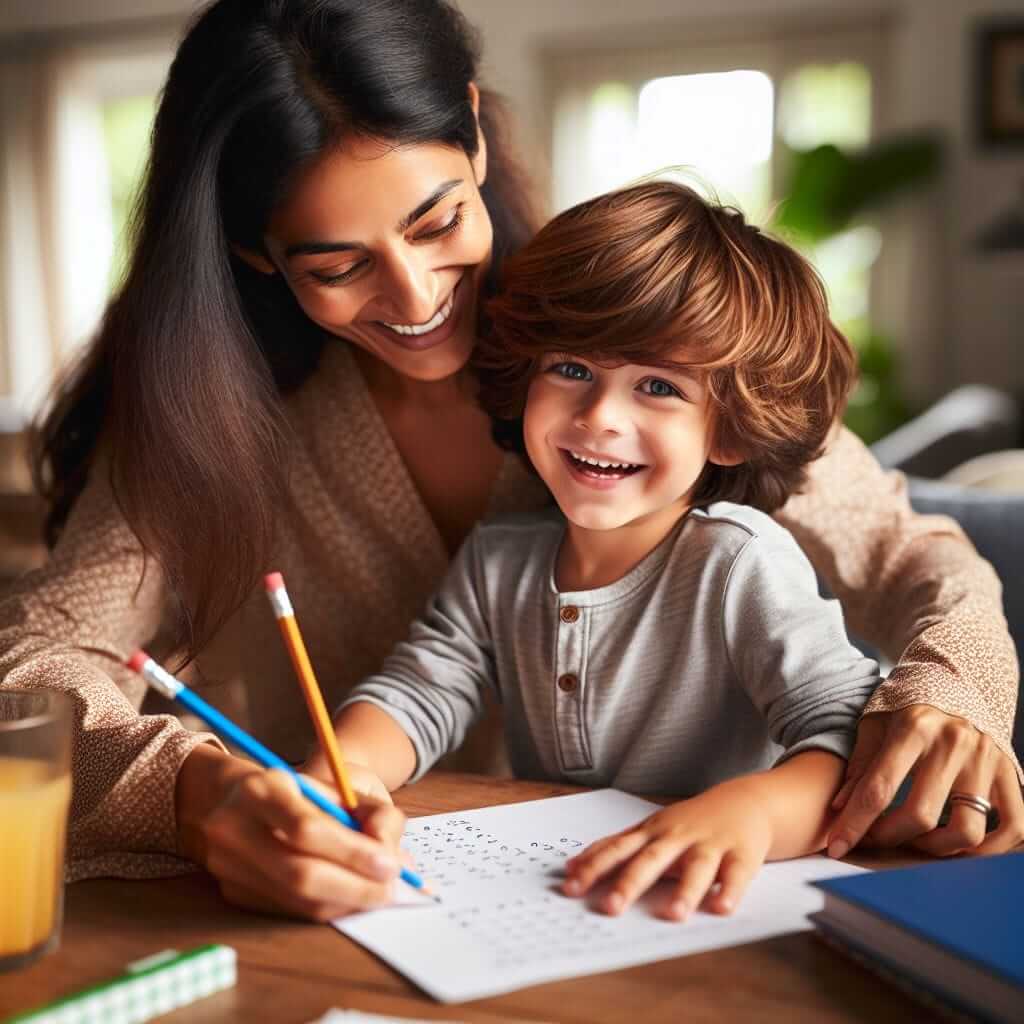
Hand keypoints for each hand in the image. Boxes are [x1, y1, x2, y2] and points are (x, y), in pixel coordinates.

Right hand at [177, 746, 406, 920]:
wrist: (232, 801)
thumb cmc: (297, 791)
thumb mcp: (336, 786)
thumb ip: (374, 816)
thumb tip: (397, 863)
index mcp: (261, 790)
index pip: (307, 828)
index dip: (353, 852)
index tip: (390, 866)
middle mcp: (233, 828)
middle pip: (299, 873)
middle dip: (355, 887)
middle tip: (390, 891)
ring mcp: (227, 865)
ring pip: (297, 899)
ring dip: (346, 902)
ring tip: (377, 895)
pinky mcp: (233, 892)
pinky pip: (289, 910)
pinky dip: (327, 907)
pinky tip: (350, 899)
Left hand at [562, 782, 771, 920]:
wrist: (744, 801)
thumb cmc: (689, 822)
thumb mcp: (650, 829)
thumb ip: (615, 848)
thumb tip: (571, 867)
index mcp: (651, 833)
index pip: (617, 850)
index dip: (593, 868)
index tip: (569, 887)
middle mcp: (677, 837)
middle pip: (650, 859)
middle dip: (630, 883)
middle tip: (610, 908)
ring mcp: (709, 844)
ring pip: (696, 867)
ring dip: (685, 890)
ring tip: (674, 915)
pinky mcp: (741, 854)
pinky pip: (736, 874)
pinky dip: (730, 891)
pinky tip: (721, 908)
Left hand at [827, 706, 1023, 858]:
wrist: (956, 681)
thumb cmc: (906, 708)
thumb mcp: (875, 726)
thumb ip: (859, 766)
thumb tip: (839, 809)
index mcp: (914, 727)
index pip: (879, 788)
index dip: (854, 824)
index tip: (836, 847)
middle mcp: (953, 743)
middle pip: (921, 815)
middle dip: (889, 837)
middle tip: (875, 839)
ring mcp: (986, 759)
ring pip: (967, 830)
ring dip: (936, 849)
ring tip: (916, 840)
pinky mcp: (1010, 772)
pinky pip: (1013, 827)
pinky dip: (990, 850)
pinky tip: (960, 847)